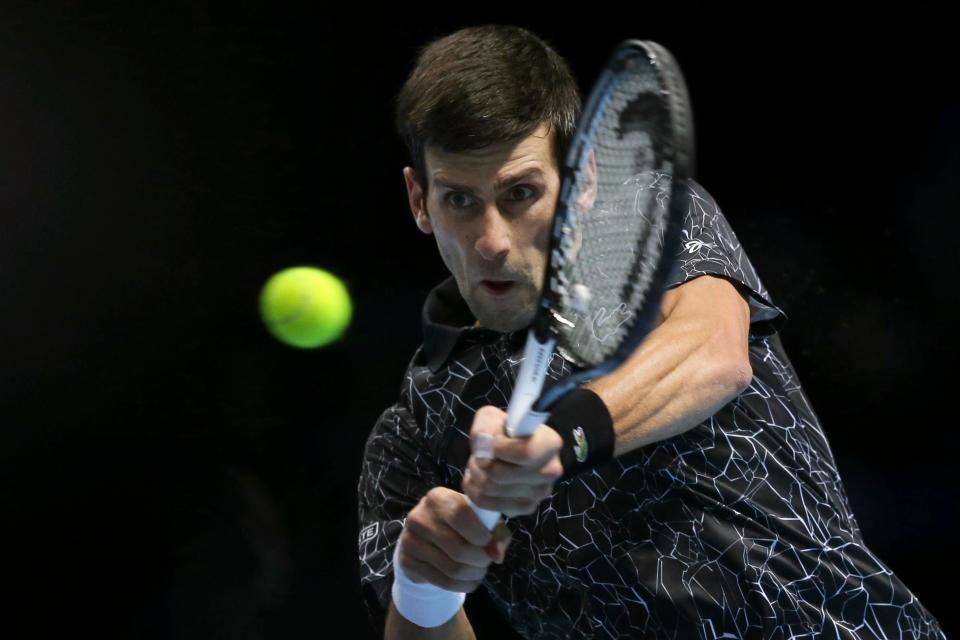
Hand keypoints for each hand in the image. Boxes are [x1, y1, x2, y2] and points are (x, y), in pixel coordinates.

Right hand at [397, 486, 511, 592]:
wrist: (425, 539)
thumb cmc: (460, 526)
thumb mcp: (481, 521)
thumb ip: (497, 533)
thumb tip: (497, 555)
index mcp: (438, 498)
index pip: (460, 515)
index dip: (479, 533)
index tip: (488, 541)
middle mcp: (419, 516)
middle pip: (459, 549)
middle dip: (481, 560)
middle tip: (487, 560)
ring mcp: (409, 540)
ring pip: (452, 569)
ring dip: (474, 574)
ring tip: (479, 570)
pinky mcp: (407, 561)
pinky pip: (443, 582)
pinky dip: (462, 585)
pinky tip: (468, 579)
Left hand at [462, 405, 563, 516]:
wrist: (506, 452)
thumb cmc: (502, 432)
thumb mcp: (491, 418)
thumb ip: (485, 426)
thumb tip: (484, 444)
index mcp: (550, 444)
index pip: (525, 453)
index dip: (499, 448)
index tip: (493, 442)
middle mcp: (550, 471)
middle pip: (501, 475)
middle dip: (480, 462)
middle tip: (478, 454)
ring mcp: (539, 493)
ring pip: (491, 489)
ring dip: (475, 475)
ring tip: (478, 465)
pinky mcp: (525, 508)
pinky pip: (488, 504)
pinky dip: (475, 491)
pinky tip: (479, 479)